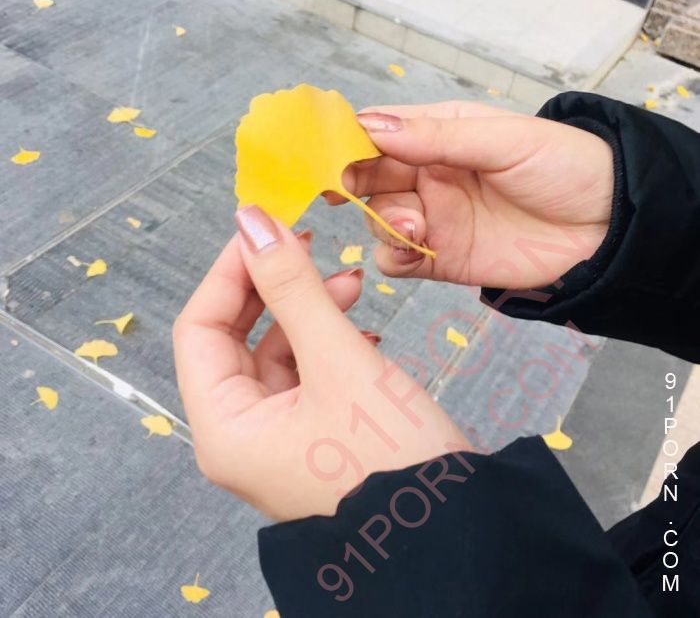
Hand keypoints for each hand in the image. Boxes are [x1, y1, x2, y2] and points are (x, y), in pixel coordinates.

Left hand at [173, 205, 469, 520]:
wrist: (456, 534)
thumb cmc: (393, 459)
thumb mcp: (340, 362)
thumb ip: (292, 288)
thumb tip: (252, 222)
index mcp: (225, 429)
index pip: (199, 329)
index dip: (229, 271)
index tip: (264, 227)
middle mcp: (241, 436)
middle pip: (236, 338)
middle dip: (272, 287)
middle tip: (307, 245)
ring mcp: (278, 438)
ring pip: (276, 351)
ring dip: (306, 310)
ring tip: (351, 282)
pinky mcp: (313, 435)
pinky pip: (306, 373)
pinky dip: (327, 341)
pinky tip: (360, 326)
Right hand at [331, 101, 612, 288]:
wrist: (609, 228)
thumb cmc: (566, 166)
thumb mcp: (504, 139)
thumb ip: (438, 136)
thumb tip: (371, 126)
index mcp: (441, 134)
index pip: (381, 133)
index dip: (350, 140)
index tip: (327, 150)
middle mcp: (429, 176)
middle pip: (370, 178)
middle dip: (355, 182)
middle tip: (346, 188)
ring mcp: (434, 219)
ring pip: (379, 219)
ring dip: (384, 221)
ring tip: (418, 224)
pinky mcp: (442, 258)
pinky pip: (399, 259)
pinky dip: (394, 256)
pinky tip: (412, 247)